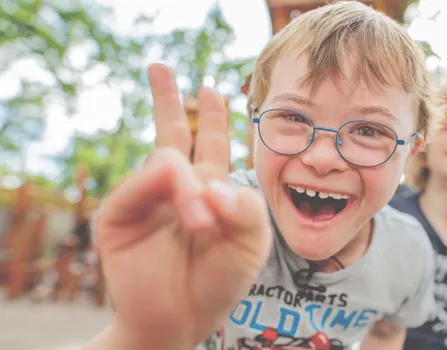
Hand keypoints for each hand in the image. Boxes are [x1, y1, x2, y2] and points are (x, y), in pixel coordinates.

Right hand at [91, 64, 271, 348]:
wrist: (181, 321)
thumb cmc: (219, 281)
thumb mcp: (251, 244)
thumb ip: (246, 209)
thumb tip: (215, 183)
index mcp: (211, 190)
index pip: (211, 143)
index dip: (213, 116)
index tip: (211, 89)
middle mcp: (178, 188)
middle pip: (172, 132)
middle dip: (168, 100)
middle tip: (159, 67)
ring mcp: (148, 198)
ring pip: (167, 161)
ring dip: (190, 188)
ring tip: (204, 225)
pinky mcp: (121, 214)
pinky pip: (140, 185)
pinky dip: (165, 190)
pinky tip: (187, 211)